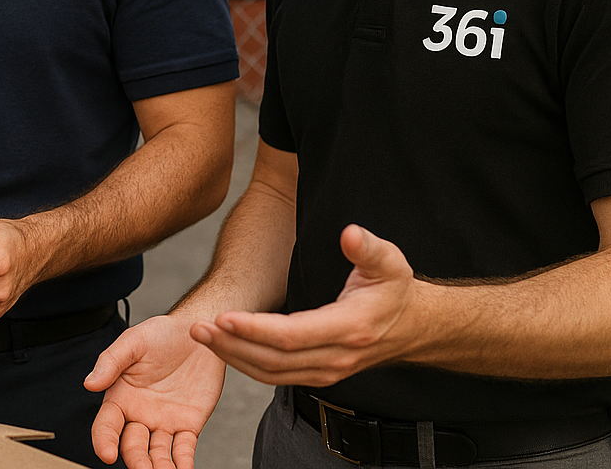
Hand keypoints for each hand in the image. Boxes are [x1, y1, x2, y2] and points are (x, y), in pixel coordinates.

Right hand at [85, 314, 226, 468]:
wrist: (196, 333)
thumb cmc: (160, 334)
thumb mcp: (132, 342)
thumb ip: (111, 362)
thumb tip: (90, 383)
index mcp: (120, 397)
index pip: (106, 425)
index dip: (103, 440)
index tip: (106, 454)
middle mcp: (139, 414)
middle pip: (132, 446)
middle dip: (136, 461)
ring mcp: (164, 422)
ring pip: (158, 453)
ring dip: (159, 468)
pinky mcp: (188, 425)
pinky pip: (184, 449)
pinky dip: (184, 463)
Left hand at [191, 224, 417, 386]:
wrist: (413, 327)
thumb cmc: (394, 289)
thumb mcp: (390, 262)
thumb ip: (369, 248)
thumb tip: (350, 234)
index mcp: (350, 328)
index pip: (293, 336)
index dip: (256, 329)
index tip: (224, 317)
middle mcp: (336, 357)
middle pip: (274, 360)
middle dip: (232, 346)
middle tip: (197, 328)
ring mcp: (327, 371)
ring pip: (271, 373)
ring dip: (233, 356)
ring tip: (201, 336)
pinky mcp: (318, 374)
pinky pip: (276, 376)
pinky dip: (246, 364)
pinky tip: (224, 347)